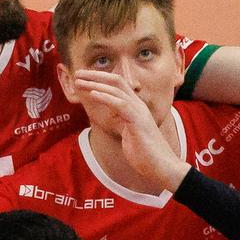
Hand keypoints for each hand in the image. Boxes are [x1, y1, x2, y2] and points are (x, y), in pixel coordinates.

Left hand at [71, 69, 190, 192]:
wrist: (161, 166)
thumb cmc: (145, 154)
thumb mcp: (130, 135)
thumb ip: (123, 123)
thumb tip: (115, 119)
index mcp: (136, 107)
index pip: (118, 86)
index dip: (101, 79)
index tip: (84, 78)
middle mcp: (138, 105)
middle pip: (116, 81)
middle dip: (96, 75)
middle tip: (78, 73)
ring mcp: (139, 112)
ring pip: (116, 89)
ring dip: (95, 84)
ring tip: (79, 81)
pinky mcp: (137, 121)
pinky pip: (120, 104)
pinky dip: (105, 97)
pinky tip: (92, 94)